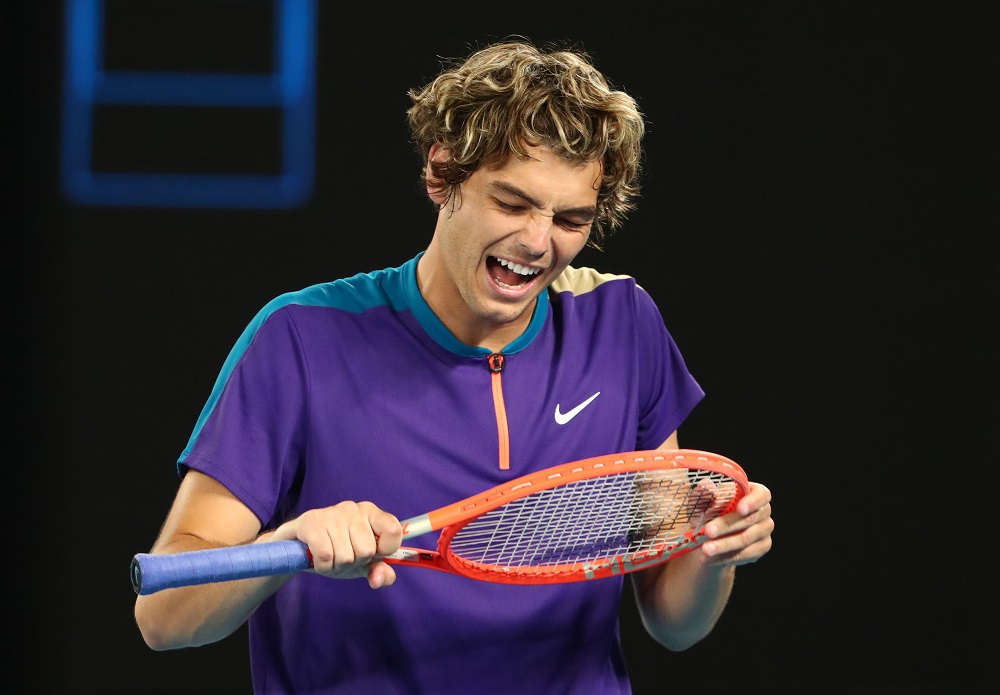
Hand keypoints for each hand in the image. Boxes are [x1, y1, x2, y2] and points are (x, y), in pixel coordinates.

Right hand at [271, 501, 403, 588]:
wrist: (295, 546)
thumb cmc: (334, 550)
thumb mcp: (360, 563)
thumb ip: (379, 571)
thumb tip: (379, 579)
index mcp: (370, 513)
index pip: (394, 530)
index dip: (385, 550)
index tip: (373, 555)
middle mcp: (353, 509)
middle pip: (367, 550)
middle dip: (353, 562)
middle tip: (341, 557)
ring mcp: (332, 514)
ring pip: (346, 556)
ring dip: (335, 566)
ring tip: (328, 556)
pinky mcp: (311, 522)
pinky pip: (325, 555)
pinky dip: (322, 566)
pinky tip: (317, 559)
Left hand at [699, 482, 772, 566]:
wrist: (712, 533)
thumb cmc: (710, 508)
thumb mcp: (704, 500)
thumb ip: (705, 493)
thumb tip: (704, 485)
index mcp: (755, 492)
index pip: (762, 495)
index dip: (752, 502)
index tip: (739, 509)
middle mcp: (765, 511)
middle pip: (749, 520)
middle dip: (726, 526)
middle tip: (708, 531)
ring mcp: (765, 530)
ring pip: (746, 539)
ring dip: (724, 545)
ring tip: (705, 549)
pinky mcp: (761, 548)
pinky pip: (745, 554)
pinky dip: (726, 557)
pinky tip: (710, 559)